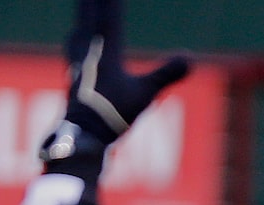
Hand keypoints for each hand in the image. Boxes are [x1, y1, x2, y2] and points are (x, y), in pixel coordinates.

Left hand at [55, 0, 187, 147]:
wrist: (84, 132)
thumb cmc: (114, 113)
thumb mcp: (146, 94)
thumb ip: (167, 74)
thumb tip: (190, 59)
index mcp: (107, 49)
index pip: (111, 14)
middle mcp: (89, 47)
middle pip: (91, 12)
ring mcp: (78, 58)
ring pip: (80, 23)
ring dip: (83, 10)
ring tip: (85, 1)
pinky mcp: (73, 70)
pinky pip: (74, 41)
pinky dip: (77, 31)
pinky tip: (75, 33)